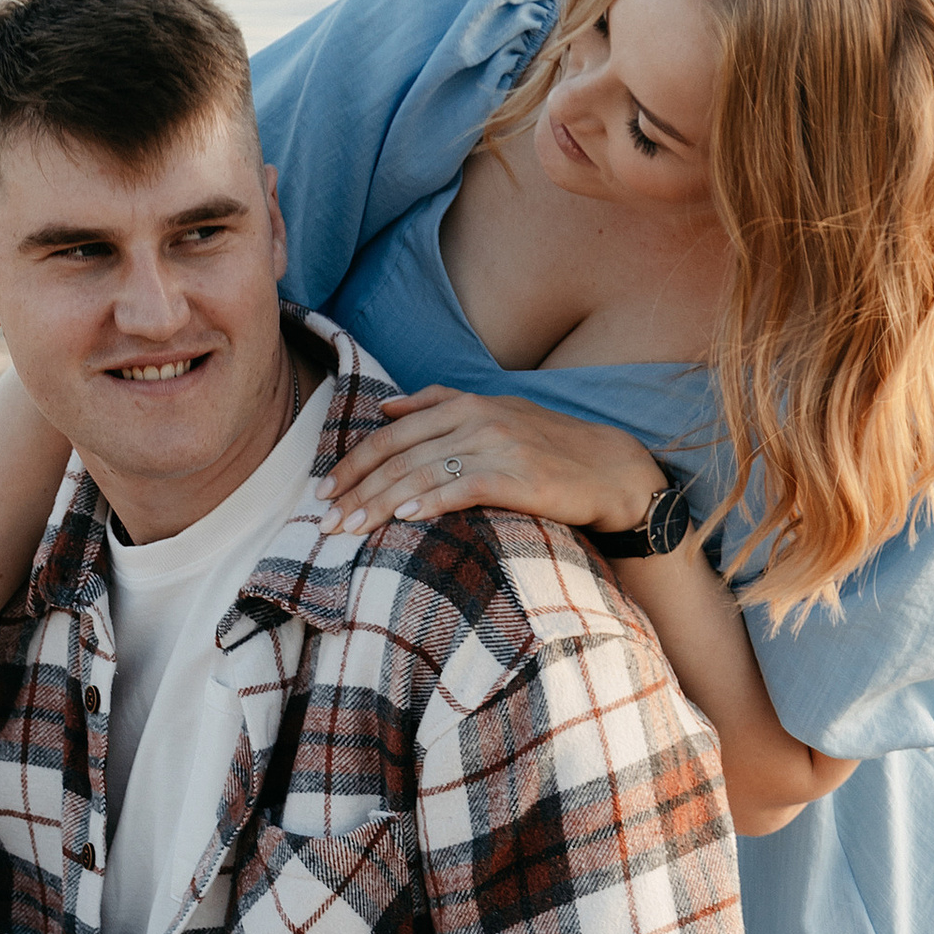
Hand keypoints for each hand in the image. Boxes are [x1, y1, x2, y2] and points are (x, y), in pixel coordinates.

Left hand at [322, 388, 663, 539]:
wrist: (612, 470)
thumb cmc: (549, 449)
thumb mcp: (495, 414)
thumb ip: (440, 406)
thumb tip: (385, 407)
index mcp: (466, 404)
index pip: (392, 433)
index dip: (353, 462)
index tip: (321, 491)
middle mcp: (478, 419)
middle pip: (399, 454)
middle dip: (355, 489)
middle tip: (322, 520)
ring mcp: (498, 446)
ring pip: (422, 472)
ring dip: (379, 503)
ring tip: (347, 528)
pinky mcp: (519, 477)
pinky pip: (463, 487)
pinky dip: (429, 502)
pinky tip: (402, 518)